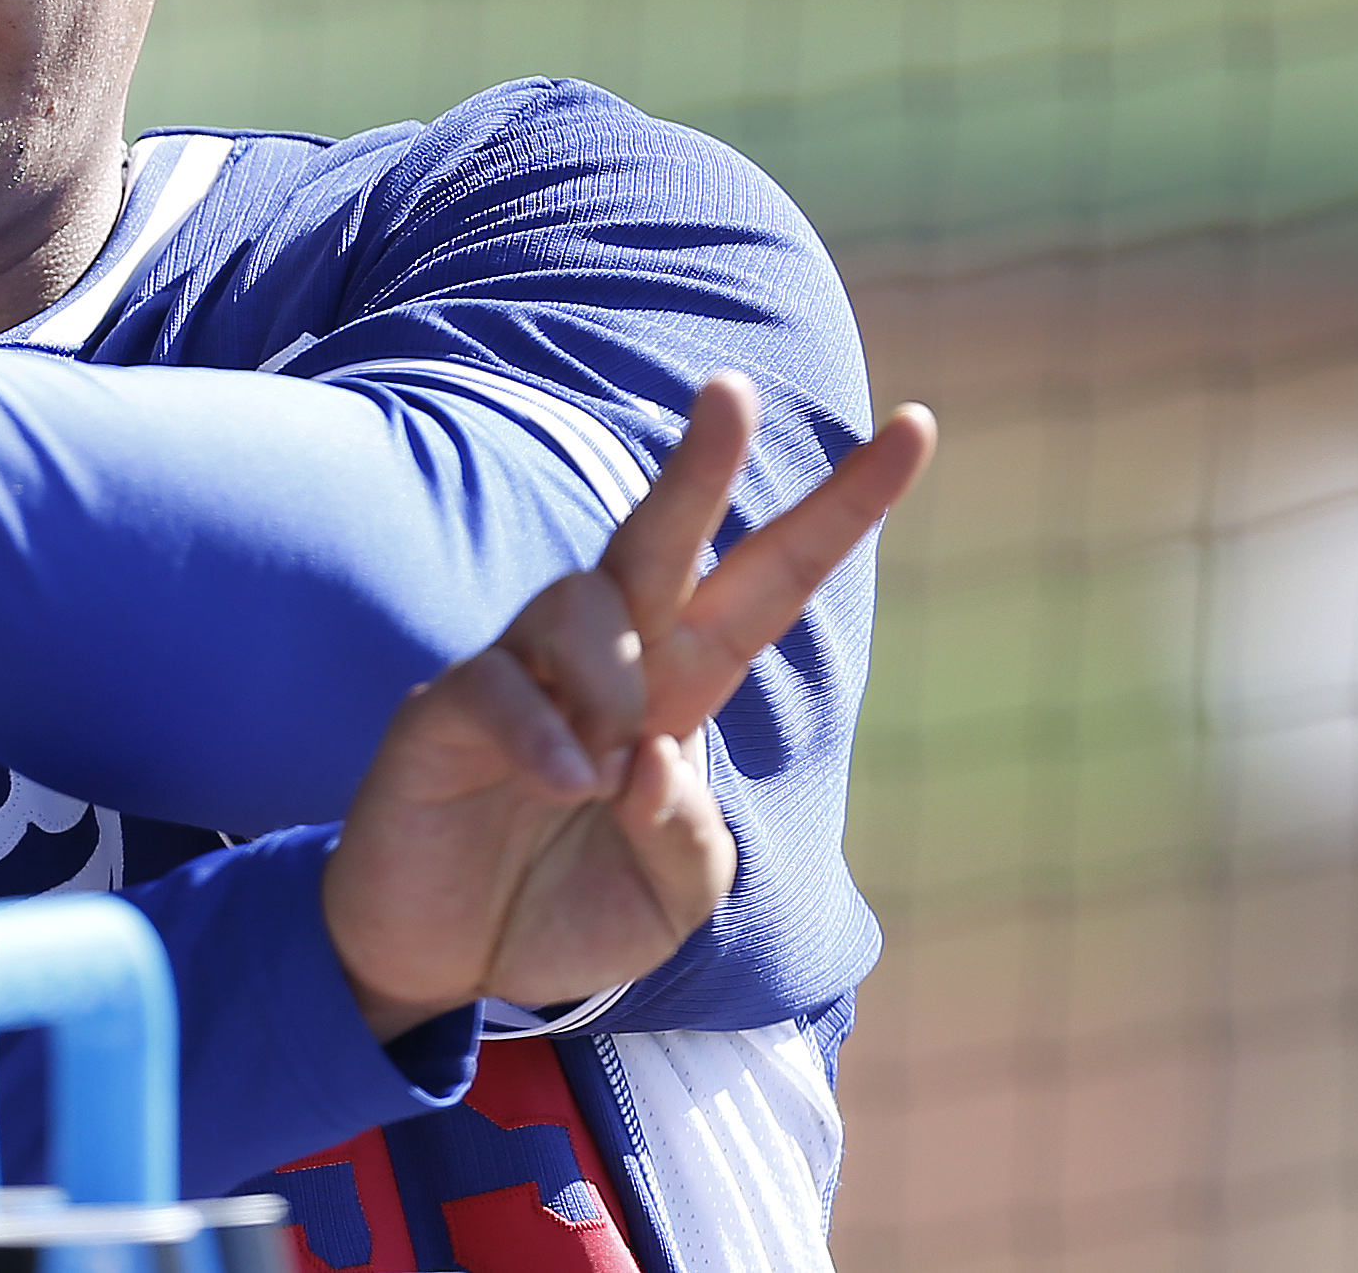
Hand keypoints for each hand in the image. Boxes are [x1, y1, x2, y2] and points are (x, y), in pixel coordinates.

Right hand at [320, 374, 936, 1039]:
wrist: (446, 965)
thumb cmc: (567, 909)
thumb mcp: (671, 899)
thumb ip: (691, 837)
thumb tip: (650, 756)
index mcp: (679, 689)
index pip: (769, 582)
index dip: (839, 509)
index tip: (915, 427)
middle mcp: (604, 661)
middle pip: (659, 537)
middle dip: (699, 464)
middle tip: (731, 391)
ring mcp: (519, 677)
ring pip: (581, 604)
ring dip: (612, 680)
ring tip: (597, 774)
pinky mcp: (442, 712)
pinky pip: (498, 685)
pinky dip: (543, 735)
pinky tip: (563, 783)